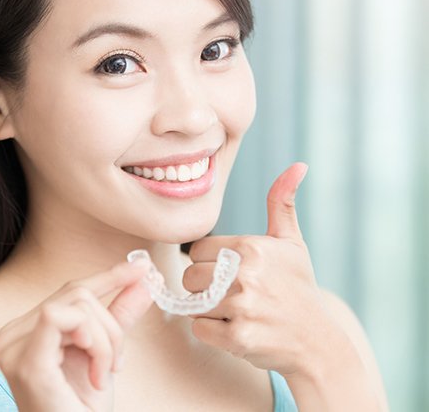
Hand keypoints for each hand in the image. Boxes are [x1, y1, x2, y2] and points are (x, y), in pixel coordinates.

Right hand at [0, 260, 152, 411]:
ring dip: (106, 340)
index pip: (71, 290)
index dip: (109, 276)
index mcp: (26, 330)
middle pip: (77, 293)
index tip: (141, 267)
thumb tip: (143, 281)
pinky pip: (65, 317)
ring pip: (79, 304)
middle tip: (117, 364)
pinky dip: (93, 341)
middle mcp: (13, 334)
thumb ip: (119, 315)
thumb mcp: (104, 353)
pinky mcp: (25, 360)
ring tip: (103, 374)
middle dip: (110, 326)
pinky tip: (94, 371)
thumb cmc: (81, 409)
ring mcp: (14, 346)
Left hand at [184, 163, 333, 375]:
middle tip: (230, 293)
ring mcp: (241, 307)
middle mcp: (245, 274)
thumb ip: (282, 203)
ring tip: (236, 310)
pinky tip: (238, 328)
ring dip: (208, 310)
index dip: (210, 262)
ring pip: (192, 303)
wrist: (318, 342)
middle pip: (190, 276)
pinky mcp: (238, 337)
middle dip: (204, 286)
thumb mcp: (291, 242)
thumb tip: (298, 166)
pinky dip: (213, 332)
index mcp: (252, 248)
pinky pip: (199, 329)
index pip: (197, 250)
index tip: (230, 272)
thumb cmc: (298, 287)